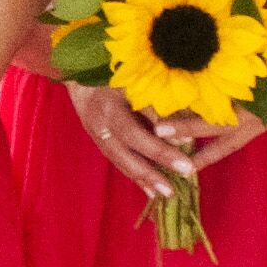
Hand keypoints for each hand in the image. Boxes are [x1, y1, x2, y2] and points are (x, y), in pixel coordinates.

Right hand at [65, 82, 205, 205]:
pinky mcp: (97, 140)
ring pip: (120, 159)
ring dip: (144, 178)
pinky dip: (135, 176)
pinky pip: (118, 161)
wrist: (79, 73)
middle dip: (153, 168)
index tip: (187, 160)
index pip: (138, 128)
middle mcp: (101, 120)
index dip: (161, 146)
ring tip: (167, 193)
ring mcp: (96, 132)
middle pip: (127, 148)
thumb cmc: (116, 73)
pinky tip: (151, 191)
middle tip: (178, 182)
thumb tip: (184, 138)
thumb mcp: (136, 84)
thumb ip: (157, 108)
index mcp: (110, 103)